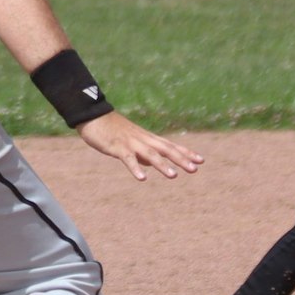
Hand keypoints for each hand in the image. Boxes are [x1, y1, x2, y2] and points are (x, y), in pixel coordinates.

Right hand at [76, 111, 203, 180]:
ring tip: (173, 176)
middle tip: (195, 169)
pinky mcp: (117, 146)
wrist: (92, 116)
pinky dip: (135, 168)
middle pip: (165, 149)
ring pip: (150, 154)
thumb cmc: (112, 129)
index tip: (201, 161)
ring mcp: (131, 142)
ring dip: (162, 165)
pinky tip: (142, 178)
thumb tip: (153, 164)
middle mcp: (143, 139)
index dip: (186, 153)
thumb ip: (143, 153)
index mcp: (147, 138)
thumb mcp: (131, 142)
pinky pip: (128, 158)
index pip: (171, 146)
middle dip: (181, 159)